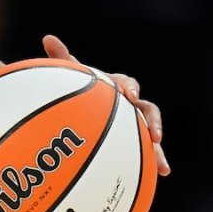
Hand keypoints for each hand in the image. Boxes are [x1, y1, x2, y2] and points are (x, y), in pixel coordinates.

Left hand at [43, 34, 169, 176]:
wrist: (82, 106)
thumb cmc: (78, 90)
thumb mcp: (70, 76)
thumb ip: (62, 58)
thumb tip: (48, 37)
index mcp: (117, 87)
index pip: (127, 84)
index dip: (130, 88)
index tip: (129, 94)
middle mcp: (130, 105)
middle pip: (147, 110)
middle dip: (153, 121)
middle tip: (153, 132)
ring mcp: (134, 125)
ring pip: (151, 134)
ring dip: (159, 148)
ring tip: (162, 164)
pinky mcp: (134, 142)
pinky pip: (148, 151)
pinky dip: (156, 160)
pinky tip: (163, 173)